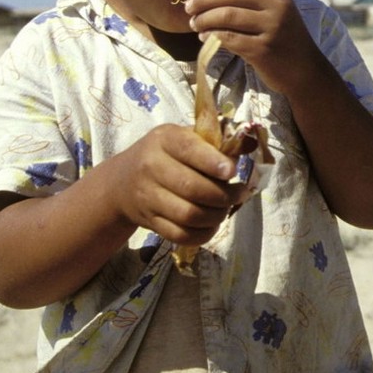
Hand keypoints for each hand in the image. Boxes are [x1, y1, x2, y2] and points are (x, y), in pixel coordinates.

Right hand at [105, 123, 246, 245]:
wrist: (122, 181)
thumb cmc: (165, 154)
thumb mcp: (184, 137)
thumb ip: (215, 141)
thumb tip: (250, 146)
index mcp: (164, 140)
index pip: (189, 150)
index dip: (212, 162)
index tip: (232, 171)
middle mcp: (151, 167)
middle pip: (192, 187)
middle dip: (223, 194)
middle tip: (239, 193)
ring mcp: (147, 197)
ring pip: (188, 214)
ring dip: (216, 215)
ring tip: (227, 208)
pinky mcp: (149, 221)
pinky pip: (180, 235)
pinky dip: (202, 233)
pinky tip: (213, 224)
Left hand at [183, 0, 323, 94]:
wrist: (306, 73)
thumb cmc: (284, 43)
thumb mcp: (274, 16)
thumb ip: (249, 3)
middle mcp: (276, 9)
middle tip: (188, 8)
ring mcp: (271, 29)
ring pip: (227, 16)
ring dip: (205, 19)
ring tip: (195, 24)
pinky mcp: (263, 50)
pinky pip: (229, 38)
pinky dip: (211, 36)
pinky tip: (203, 37)